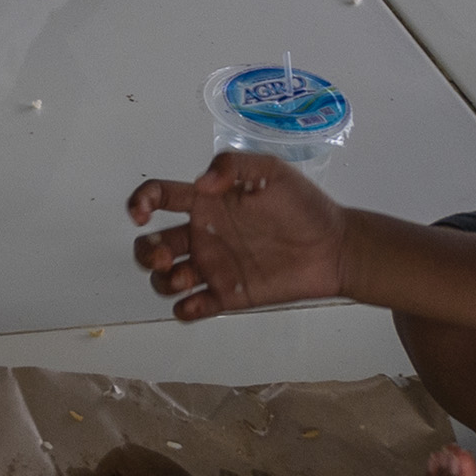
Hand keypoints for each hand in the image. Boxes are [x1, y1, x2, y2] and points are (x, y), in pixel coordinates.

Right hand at [126, 152, 351, 319]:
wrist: (335, 248)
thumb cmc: (304, 205)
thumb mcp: (271, 170)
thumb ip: (233, 166)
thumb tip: (201, 183)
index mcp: (206, 202)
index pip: (159, 196)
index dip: (140, 201)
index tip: (141, 214)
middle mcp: (203, 234)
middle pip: (152, 245)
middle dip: (145, 253)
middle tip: (164, 258)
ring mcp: (214, 267)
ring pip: (165, 279)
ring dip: (162, 281)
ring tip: (184, 280)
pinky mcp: (228, 296)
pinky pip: (192, 308)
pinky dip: (184, 309)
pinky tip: (195, 304)